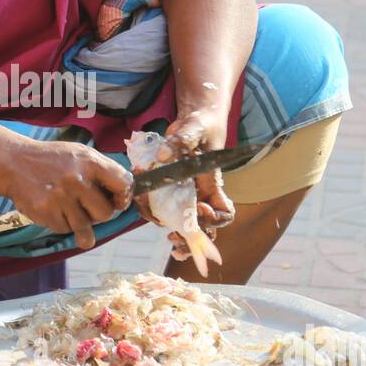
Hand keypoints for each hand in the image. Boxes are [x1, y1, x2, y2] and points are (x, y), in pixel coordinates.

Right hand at [3, 141, 133, 250]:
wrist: (15, 162)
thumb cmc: (53, 160)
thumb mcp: (80, 154)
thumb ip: (104, 171)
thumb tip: (125, 198)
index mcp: (90, 162)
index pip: (123, 184)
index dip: (124, 196)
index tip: (117, 200)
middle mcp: (76, 180)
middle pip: (106, 213)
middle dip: (99, 213)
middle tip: (85, 204)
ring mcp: (60, 198)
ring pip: (86, 227)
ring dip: (80, 222)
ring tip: (69, 208)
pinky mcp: (46, 213)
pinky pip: (65, 230)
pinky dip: (62, 223)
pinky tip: (53, 208)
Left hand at [133, 107, 235, 259]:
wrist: (190, 124)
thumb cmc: (200, 125)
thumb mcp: (194, 128)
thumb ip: (181, 140)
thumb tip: (162, 156)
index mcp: (212, 185)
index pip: (224, 213)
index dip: (214, 219)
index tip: (200, 210)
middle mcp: (200, 195)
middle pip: (202, 229)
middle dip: (189, 240)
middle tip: (175, 242)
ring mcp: (184, 196)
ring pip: (180, 224)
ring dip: (169, 230)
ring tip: (158, 227)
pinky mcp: (168, 190)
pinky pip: (161, 209)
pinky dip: (151, 211)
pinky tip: (141, 203)